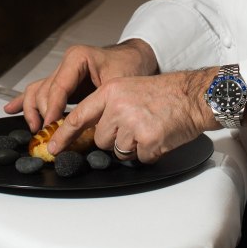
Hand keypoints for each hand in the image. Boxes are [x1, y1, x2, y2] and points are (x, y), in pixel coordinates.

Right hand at [3, 38, 157, 132]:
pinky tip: (11, 108)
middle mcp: (66, 64)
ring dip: (32, 111)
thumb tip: (83, 129)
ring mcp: (63, 72)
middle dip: (45, 115)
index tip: (50, 129)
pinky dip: (25, 100)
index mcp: (77, 58)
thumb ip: (97, 103)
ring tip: (35, 129)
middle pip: (45, 92)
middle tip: (49, 136)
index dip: (52, 110)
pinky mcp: (64, 82)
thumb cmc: (131, 67)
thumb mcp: (116, 84)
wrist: (138, 58)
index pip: (57, 87)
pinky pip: (40, 89)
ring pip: (37, 91)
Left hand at [46, 66, 217, 163]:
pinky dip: (150, 152)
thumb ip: (109, 106)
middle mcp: (117, 106)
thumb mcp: (129, 88)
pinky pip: (140, 158)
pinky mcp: (148, 140)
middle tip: (136, 124)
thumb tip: (92, 131)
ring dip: (134, 146)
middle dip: (116, 139)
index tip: (53, 147)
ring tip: (149, 128)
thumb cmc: (165, 93)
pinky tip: (160, 135)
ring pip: (119, 151)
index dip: (64, 134)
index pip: (79, 116)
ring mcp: (132, 124)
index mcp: (110, 91)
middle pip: (102, 140)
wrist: (194, 95)